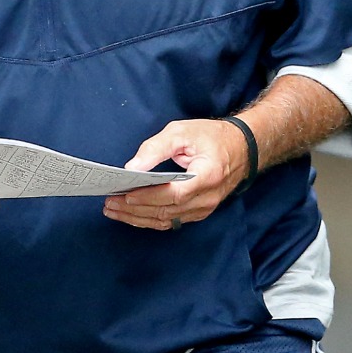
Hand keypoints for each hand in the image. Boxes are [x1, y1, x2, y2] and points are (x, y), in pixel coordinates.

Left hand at [103, 118, 248, 230]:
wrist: (242, 149)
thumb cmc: (212, 137)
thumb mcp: (183, 131)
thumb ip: (156, 148)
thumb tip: (131, 167)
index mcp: (208, 175)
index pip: (175, 193)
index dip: (149, 197)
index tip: (125, 194)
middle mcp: (208, 197)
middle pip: (167, 211)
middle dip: (134, 209)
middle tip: (109, 202)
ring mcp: (204, 208)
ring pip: (166, 220)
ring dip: (137, 217)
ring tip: (113, 210)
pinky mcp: (199, 213)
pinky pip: (171, 221)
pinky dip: (149, 219)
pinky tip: (131, 214)